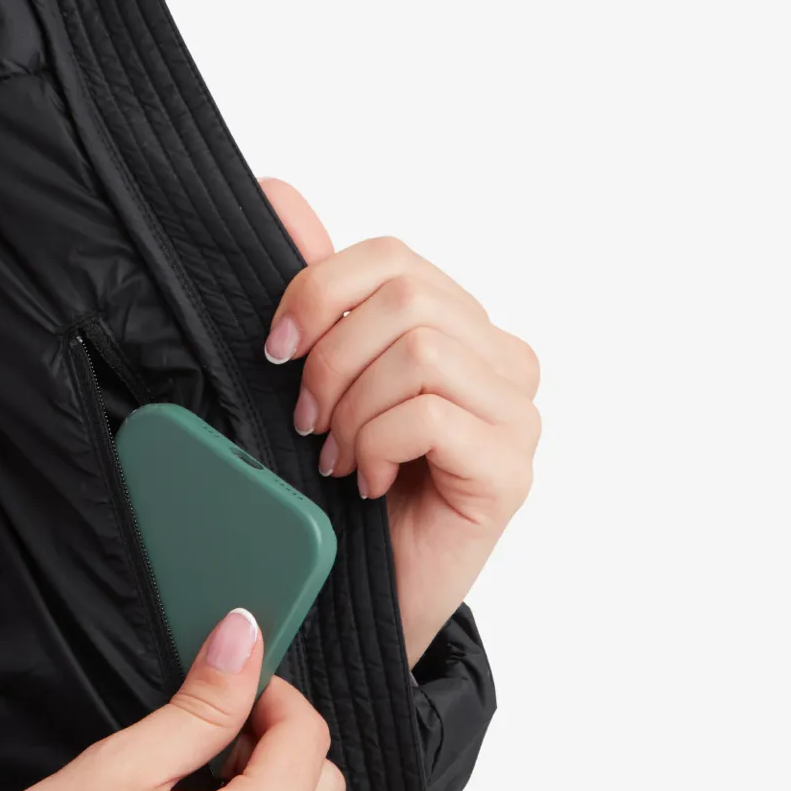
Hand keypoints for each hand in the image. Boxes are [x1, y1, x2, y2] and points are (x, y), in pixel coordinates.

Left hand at [258, 177, 540, 668]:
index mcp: (458, 325)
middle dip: (330, 359)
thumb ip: (311, 290)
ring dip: (351, 408)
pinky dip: (375, 445)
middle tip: (307, 421)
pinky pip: (430, 415)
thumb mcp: (313, 378)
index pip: (391, 257)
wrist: (356, 597)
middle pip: (405, 299)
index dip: (317, 290)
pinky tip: (367, 482)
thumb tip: (276, 192)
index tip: (274, 349)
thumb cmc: (337, 489)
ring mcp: (516, 415)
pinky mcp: (509, 470)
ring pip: (418, 352)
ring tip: (337, 458)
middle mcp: (502, 360)